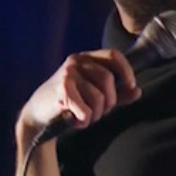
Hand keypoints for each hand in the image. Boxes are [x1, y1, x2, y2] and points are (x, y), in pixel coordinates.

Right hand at [18, 48, 141, 139]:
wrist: (37, 114)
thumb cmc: (69, 104)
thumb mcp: (95, 96)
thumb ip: (117, 94)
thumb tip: (137, 91)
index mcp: (87, 58)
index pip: (113, 55)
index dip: (126, 70)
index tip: (131, 86)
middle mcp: (76, 61)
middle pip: (108, 79)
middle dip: (109, 102)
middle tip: (99, 112)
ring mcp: (67, 74)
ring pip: (98, 97)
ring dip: (95, 114)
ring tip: (83, 117)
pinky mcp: (61, 90)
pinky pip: (85, 110)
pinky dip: (84, 120)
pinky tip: (74, 120)